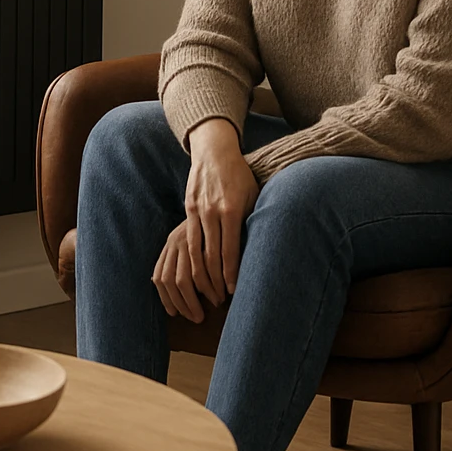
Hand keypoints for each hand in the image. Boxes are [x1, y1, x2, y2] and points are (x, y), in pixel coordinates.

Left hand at [153, 219, 212, 322]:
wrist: (221, 189)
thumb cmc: (211, 220)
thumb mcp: (192, 237)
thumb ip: (182, 257)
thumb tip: (169, 283)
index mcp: (170, 242)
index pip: (159, 276)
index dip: (165, 298)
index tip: (175, 313)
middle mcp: (176, 240)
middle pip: (169, 281)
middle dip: (181, 304)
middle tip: (196, 318)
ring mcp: (191, 239)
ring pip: (185, 278)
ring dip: (195, 299)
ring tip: (210, 309)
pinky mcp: (208, 237)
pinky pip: (204, 269)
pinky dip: (210, 286)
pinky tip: (220, 293)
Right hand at [183, 118, 260, 299]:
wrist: (215, 152)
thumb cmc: (240, 176)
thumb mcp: (254, 196)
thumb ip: (255, 219)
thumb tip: (263, 248)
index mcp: (232, 210)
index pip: (230, 250)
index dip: (231, 274)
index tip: (234, 291)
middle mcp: (213, 212)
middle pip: (211, 254)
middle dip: (216, 280)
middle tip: (221, 298)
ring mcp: (198, 210)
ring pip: (196, 249)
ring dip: (201, 273)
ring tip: (208, 290)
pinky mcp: (188, 208)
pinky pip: (189, 238)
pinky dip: (192, 257)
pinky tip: (196, 270)